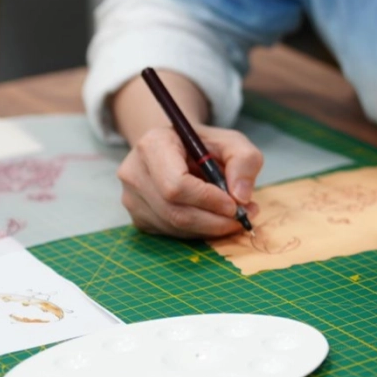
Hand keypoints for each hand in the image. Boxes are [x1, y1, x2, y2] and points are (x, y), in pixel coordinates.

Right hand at [110, 73, 263, 238]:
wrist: (176, 149)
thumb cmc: (204, 145)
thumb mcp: (231, 142)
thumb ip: (244, 161)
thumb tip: (241, 197)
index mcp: (153, 145)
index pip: (175, 185)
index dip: (207, 200)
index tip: (235, 204)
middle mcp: (134, 172)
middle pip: (174, 211)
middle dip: (214, 221)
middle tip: (243, 218)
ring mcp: (131, 198)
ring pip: (174, 226)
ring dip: (210, 228)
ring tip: (233, 216)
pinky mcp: (138, 218)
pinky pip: (171, 233)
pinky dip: (198, 231)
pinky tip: (212, 218)